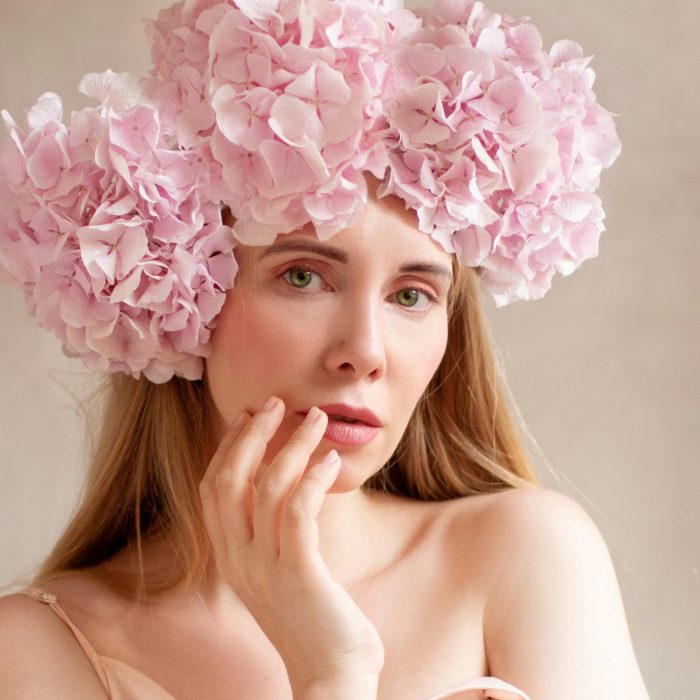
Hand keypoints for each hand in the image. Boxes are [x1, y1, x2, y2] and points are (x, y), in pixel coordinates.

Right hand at [199, 396, 384, 692]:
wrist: (331, 674)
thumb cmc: (313, 618)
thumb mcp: (279, 572)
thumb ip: (270, 536)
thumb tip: (281, 489)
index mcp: (231, 557)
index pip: (212, 490)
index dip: (227, 448)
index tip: (247, 416)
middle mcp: (239, 559)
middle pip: (228, 480)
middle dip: (250, 435)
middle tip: (276, 403)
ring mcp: (266, 567)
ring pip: (266, 487)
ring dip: (291, 446)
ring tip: (316, 420)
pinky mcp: (299, 573)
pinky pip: (298, 511)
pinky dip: (313, 478)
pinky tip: (330, 460)